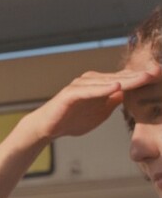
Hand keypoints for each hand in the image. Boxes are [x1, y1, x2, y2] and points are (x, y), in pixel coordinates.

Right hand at [28, 64, 161, 141]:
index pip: (126, 79)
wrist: (47, 127)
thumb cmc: (72, 119)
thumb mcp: (100, 112)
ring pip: (107, 81)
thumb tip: (127, 93)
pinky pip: (89, 90)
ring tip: (144, 78)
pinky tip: (117, 87)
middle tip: (159, 70)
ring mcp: (81, 85)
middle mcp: (92, 80)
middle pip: (120, 76)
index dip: (143, 77)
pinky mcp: (70, 94)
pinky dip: (102, 88)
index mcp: (100, 84)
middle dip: (140, 74)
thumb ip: (113, 101)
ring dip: (126, 79)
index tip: (160, 75)